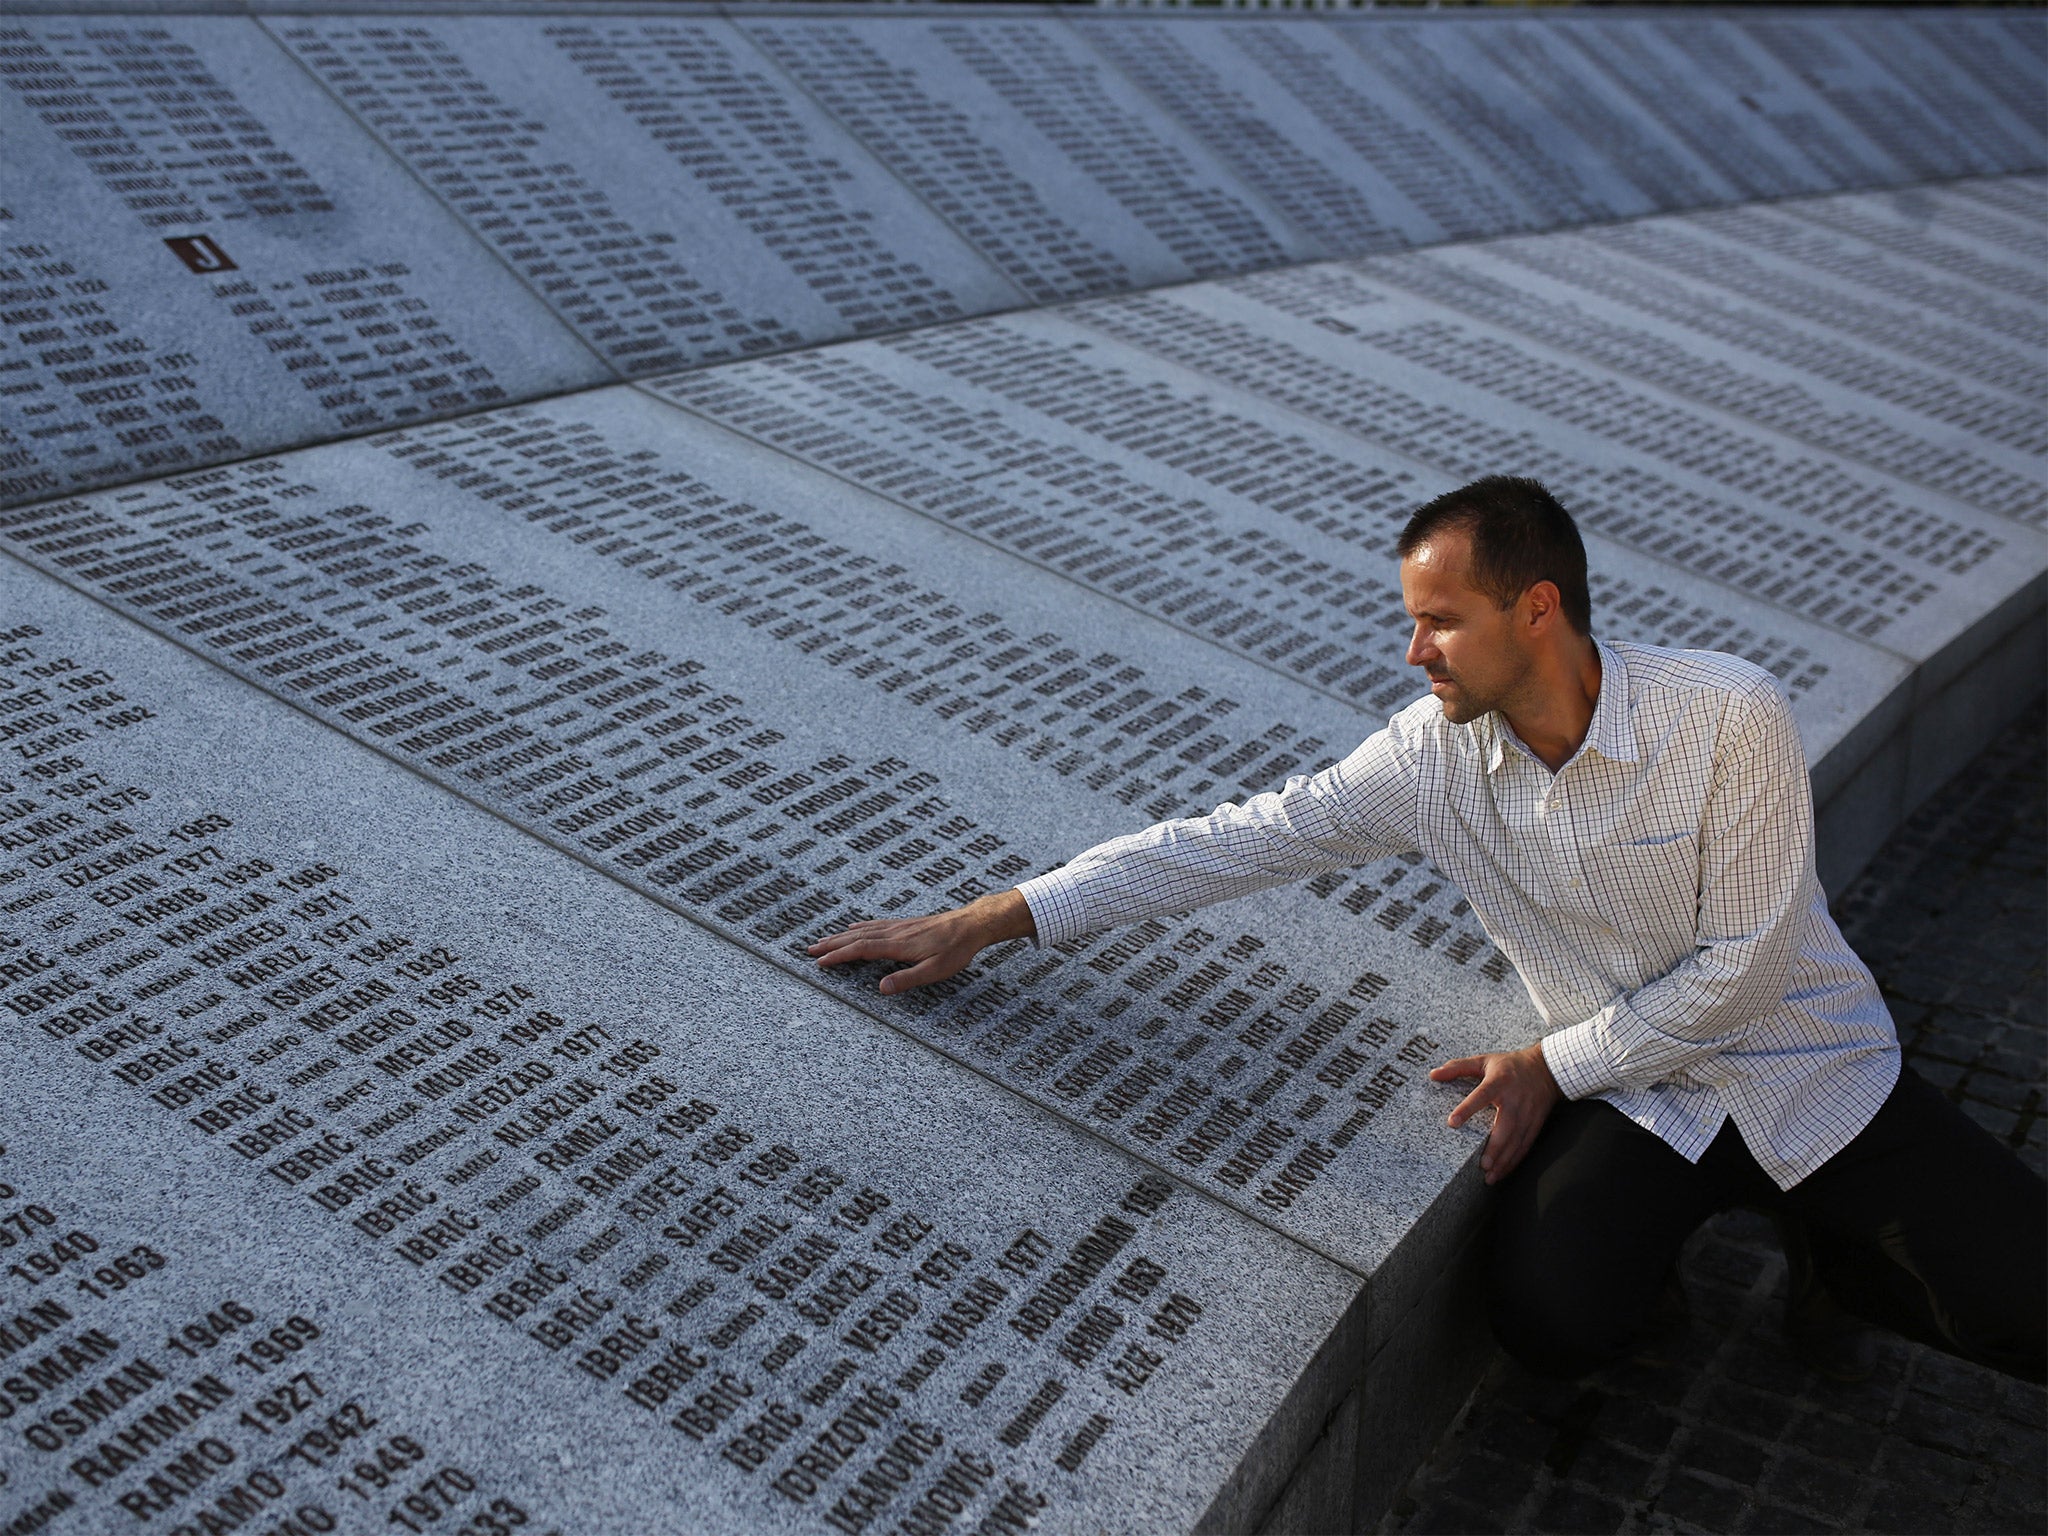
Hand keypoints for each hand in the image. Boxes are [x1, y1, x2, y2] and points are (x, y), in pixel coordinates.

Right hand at [807, 889, 1035, 994]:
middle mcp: (894, 933)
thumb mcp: (935, 970)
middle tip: (809, 950)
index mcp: (897, 945)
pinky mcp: (905, 924)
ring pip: (862, 930)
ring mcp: (898, 926)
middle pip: (855, 938)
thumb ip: (907, 979)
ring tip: (822, 940)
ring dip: (840, 936)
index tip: (819, 962)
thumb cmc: (955, 950)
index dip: (838, 956)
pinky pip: (874, 924)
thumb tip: (881, 989)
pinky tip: (853, 927)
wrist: (971, 924)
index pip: (860, 950)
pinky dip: (858, 927)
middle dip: (831, 945)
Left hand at [1428, 1042, 1560, 1185]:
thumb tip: (1433, 1074)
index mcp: (1500, 1081)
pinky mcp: (1536, 1124)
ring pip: (1517, 1140)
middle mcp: (1515, 1099)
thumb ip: (1458, 1067)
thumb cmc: (1510, 1065)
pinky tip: (1503, 1171)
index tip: (1452, 1122)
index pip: (1481, 1095)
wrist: (1548, 1070)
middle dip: (1495, 1147)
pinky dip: (1515, 1160)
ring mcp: (1528, 1114)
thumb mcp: (1484, 1060)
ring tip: (1490, 1176)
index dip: (1467, 1108)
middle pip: (1505, 1126)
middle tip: (1482, 1165)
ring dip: (1504, 1160)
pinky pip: (1525, 1145)